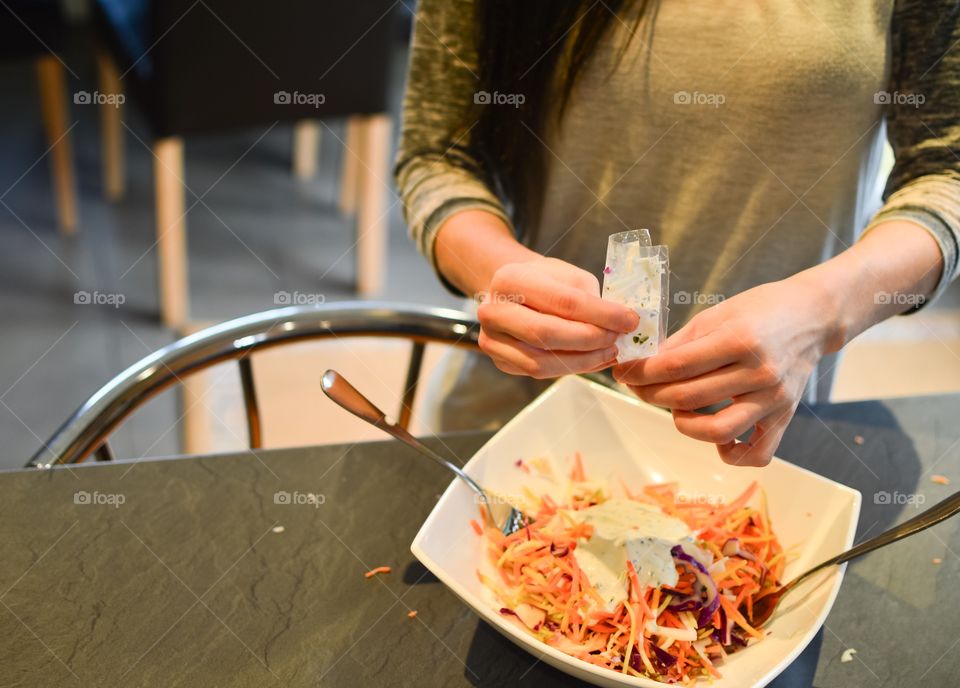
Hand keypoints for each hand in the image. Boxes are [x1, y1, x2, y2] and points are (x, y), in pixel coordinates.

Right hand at [477, 257, 638, 378]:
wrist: (514, 294)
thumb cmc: (545, 282)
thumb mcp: (567, 275)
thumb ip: (589, 297)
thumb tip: (620, 323)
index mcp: (509, 280)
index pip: (562, 301)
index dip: (600, 314)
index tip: (629, 320)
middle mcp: (492, 311)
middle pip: (547, 334)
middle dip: (590, 340)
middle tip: (617, 339)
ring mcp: (492, 340)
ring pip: (542, 362)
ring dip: (583, 361)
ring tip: (609, 352)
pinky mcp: (501, 362)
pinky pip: (540, 372)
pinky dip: (572, 368)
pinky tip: (593, 359)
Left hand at [613, 275, 838, 466]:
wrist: (813, 316)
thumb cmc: (761, 310)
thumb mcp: (717, 314)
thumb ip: (680, 342)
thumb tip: (642, 364)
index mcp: (740, 340)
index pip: (676, 366)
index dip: (641, 372)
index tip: (623, 371)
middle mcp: (760, 372)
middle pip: (688, 397)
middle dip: (650, 394)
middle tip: (637, 386)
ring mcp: (774, 399)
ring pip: (716, 430)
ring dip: (682, 423)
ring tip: (674, 408)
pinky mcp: (784, 417)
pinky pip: (756, 453)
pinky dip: (730, 451)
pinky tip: (715, 434)